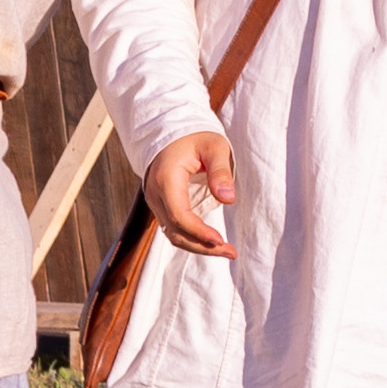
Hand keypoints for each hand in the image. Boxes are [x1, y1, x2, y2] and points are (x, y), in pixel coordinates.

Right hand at [144, 131, 237, 257]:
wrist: (172, 135)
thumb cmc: (195, 138)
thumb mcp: (214, 147)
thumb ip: (220, 171)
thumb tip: (228, 199)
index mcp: (166, 178)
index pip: (179, 215)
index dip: (199, 232)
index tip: (221, 241)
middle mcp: (155, 194)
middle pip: (175, 231)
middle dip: (203, 246)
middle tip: (231, 252)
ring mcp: (155, 202)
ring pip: (173, 234)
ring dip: (198, 247)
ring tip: (226, 251)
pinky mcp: (161, 207)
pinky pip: (173, 230)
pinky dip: (192, 239)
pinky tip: (212, 242)